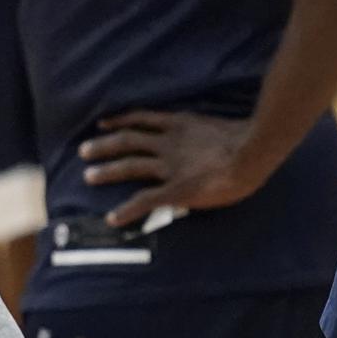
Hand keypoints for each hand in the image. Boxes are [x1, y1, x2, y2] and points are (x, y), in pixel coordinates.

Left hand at [80, 110, 265, 225]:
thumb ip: (201, 133)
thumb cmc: (246, 140)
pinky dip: (127, 209)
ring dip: (107, 171)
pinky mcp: (175, 189)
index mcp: (179, 125)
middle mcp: (168, 143)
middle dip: (104, 145)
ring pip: (130, 165)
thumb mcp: (217, 127)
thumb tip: (199, 140)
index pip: (141, 119)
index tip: (103, 123)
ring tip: (88, 176)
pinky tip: (113, 218)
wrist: (252, 152)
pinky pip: (145, 199)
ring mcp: (170, 166)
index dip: (120, 121)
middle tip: (84, 150)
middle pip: (128, 141)